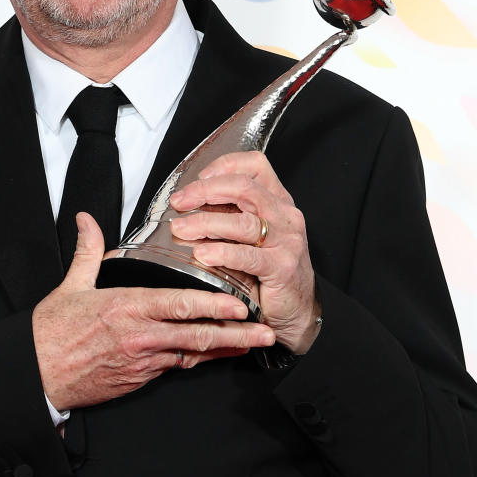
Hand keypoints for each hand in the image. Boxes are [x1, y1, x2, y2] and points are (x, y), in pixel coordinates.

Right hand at [32, 212, 278, 410]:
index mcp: (126, 307)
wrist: (36, 375)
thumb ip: (88, 252)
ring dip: (226, 349)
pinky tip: (219, 355)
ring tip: (255, 345)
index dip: (213, 307)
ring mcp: (142, 361)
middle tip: (266, 331)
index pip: (179, 305)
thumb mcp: (70, 286)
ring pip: (193, 354)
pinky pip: (177, 367)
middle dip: (236, 334)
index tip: (239, 304)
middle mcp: (140, 337)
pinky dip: (201, 360)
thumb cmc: (51, 332)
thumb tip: (86, 220)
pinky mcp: (139, 379)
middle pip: (197, 335)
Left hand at [168, 151, 320, 353]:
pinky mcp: (282, 267)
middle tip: (179, 202)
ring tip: (181, 229)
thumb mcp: (252, 237)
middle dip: (206, 191)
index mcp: (277, 202)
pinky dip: (222, 253)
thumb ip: (230, 217)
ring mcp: (286, 241)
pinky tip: (202, 254)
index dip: (225, 165)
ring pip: (243, 222)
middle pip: (243, 188)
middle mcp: (285, 216)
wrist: (297, 310)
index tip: (198, 177)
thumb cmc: (269, 272)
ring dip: (206, 223)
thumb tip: (187, 207)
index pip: (255, 166)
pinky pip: (248, 256)